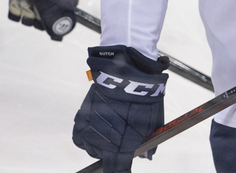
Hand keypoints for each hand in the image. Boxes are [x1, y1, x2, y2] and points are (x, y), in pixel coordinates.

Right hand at [72, 46, 168, 172]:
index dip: (121, 171)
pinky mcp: (81, 118)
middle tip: (120, 148)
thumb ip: (149, 142)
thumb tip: (147, 156)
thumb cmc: (145, 96)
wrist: (129, 73)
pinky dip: (87, 138)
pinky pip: (80, 137)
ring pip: (91, 149)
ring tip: (111, 135)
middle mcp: (105, 141)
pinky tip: (97, 131)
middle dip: (112, 158)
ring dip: (100, 147)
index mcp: (124, 145)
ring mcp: (91, 130)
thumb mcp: (155, 121)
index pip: (119, 169)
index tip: (123, 170)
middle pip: (105, 160)